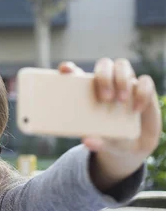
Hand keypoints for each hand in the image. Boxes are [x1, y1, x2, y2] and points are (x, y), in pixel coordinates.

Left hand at [58, 59, 161, 190]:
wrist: (134, 145)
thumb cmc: (109, 138)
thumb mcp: (102, 142)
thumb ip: (95, 142)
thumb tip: (86, 141)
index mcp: (88, 91)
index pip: (76, 73)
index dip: (69, 69)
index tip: (65, 70)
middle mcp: (106, 82)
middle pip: (103, 65)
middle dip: (103, 77)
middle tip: (105, 98)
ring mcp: (125, 83)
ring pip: (122, 65)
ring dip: (121, 80)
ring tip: (120, 101)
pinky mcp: (143, 89)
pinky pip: (145, 81)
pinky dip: (142, 93)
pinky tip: (136, 109)